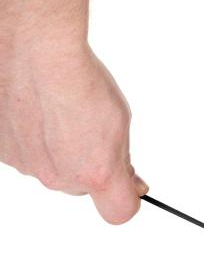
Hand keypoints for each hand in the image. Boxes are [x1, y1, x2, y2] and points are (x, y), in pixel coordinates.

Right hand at [0, 41, 147, 223]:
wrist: (36, 51)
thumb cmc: (79, 79)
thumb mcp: (120, 122)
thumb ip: (122, 161)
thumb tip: (131, 182)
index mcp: (96, 172)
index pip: (119, 212)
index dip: (126, 198)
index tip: (130, 184)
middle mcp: (59, 177)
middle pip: (82, 187)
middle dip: (90, 165)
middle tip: (91, 130)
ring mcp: (28, 166)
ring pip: (53, 170)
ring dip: (60, 151)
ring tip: (61, 113)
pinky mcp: (3, 152)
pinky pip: (27, 155)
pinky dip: (33, 139)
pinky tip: (38, 111)